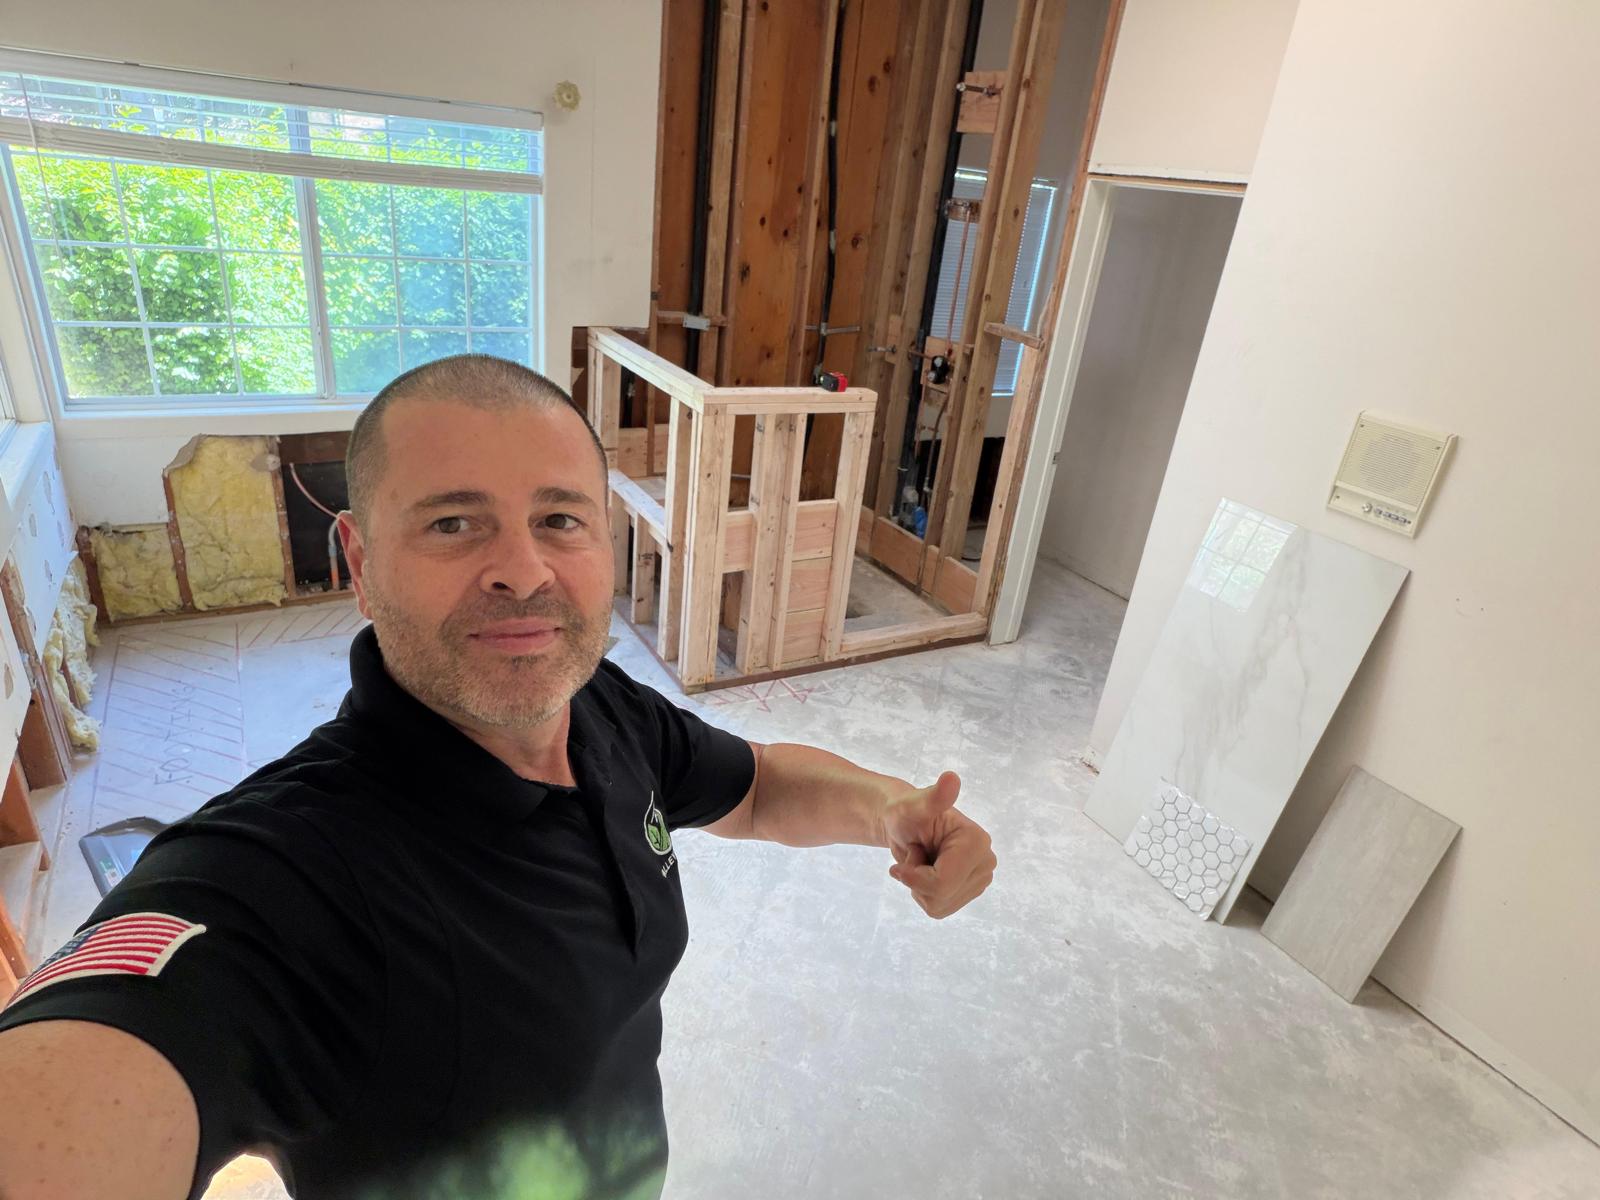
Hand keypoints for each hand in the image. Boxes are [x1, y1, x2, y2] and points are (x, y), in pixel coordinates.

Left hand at [882, 771, 996, 918]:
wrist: (904, 825)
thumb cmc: (905, 813)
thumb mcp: (913, 805)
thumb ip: (933, 797)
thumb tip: (951, 779)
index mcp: (977, 842)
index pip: (941, 882)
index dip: (914, 875)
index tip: (909, 852)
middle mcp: (986, 861)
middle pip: (941, 896)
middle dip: (918, 880)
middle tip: (918, 852)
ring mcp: (981, 878)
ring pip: (939, 906)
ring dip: (919, 887)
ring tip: (923, 859)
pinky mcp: (971, 891)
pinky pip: (939, 910)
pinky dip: (924, 894)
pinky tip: (928, 871)